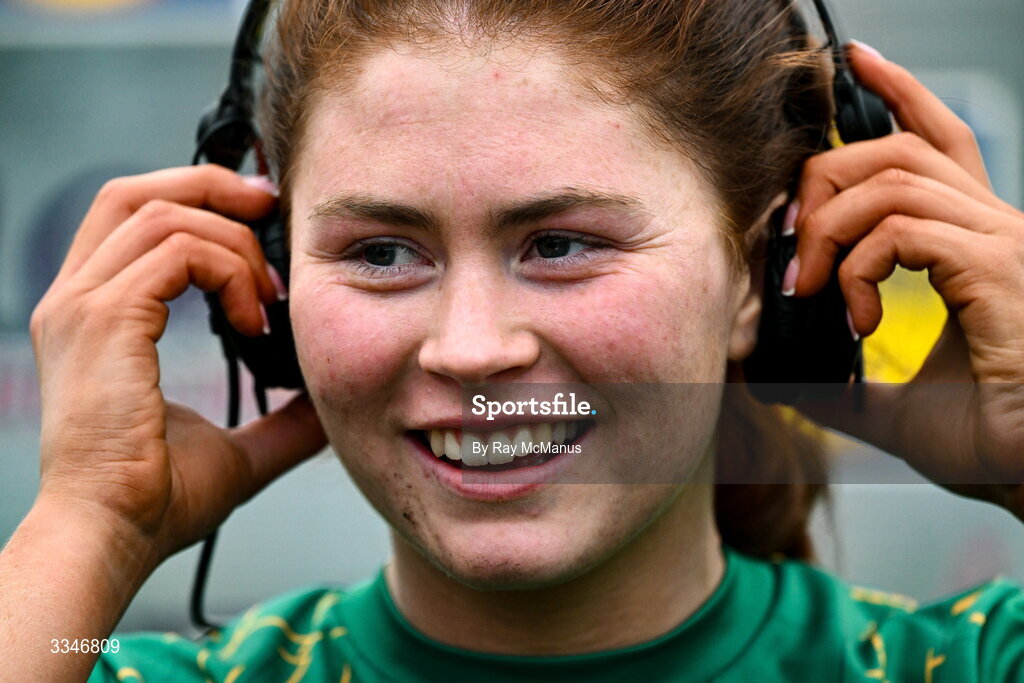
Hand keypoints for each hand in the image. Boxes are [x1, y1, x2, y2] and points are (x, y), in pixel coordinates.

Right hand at [30, 165, 326, 566]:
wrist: (114, 536)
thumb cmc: (156, 498)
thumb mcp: (235, 449)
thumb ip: (281, 424)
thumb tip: (329, 407)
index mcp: (94, 316)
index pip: (133, 218)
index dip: (198, 201)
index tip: (262, 221)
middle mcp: (76, 300)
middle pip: (134, 191)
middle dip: (211, 187)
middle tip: (271, 210)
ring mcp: (83, 306)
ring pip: (162, 213)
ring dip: (234, 243)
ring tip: (270, 297)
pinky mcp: (103, 320)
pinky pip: (177, 253)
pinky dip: (228, 271)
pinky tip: (255, 319)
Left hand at [786, 43, 1023, 517]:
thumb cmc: (987, 438)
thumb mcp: (888, 405)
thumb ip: (833, 384)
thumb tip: (770, 378)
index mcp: (974, 242)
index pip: (938, 141)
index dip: (901, 93)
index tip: (857, 64)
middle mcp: (993, 228)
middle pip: (896, 150)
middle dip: (824, 180)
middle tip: (791, 242)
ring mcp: (1002, 243)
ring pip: (893, 178)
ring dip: (829, 229)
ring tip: (810, 289)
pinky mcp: (1001, 268)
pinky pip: (906, 229)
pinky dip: (859, 265)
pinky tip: (857, 316)